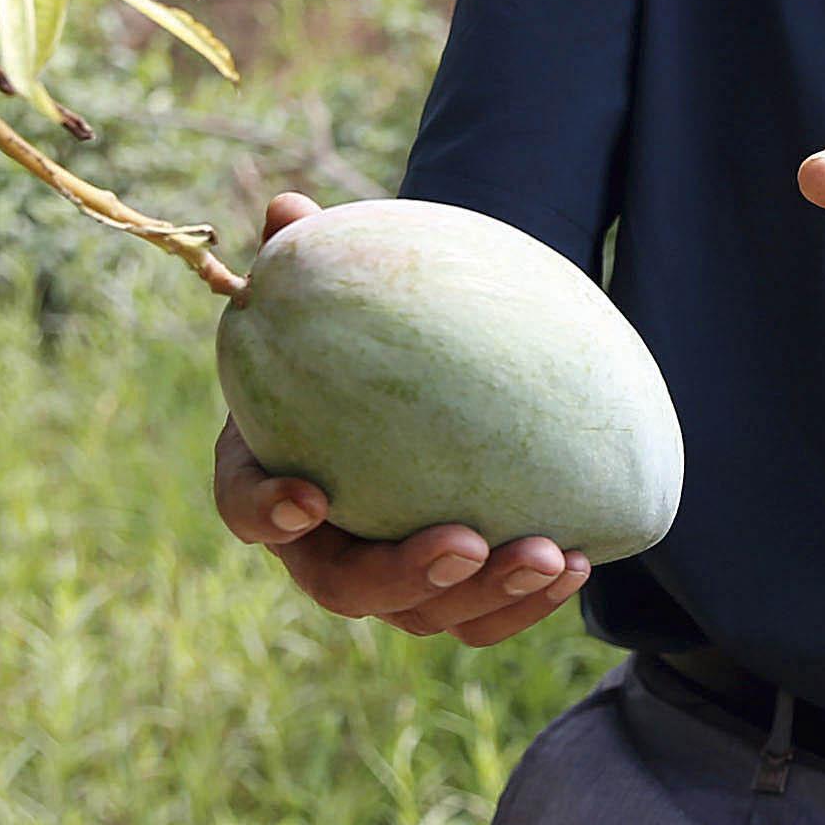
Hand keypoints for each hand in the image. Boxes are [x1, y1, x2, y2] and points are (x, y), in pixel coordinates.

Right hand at [210, 191, 590, 646]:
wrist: (413, 376)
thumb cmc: (360, 332)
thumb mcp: (334, 293)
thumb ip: (310, 260)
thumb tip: (289, 211)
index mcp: (268, 474)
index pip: (245, 505)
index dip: (266, 511)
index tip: (309, 495)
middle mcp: (321, 544)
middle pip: (344, 586)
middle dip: (406, 577)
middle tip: (467, 543)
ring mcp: (386, 577)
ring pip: (424, 614)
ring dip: (488, 596)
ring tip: (551, 555)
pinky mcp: (447, 591)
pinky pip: (482, 614)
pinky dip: (527, 601)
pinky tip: (580, 560)